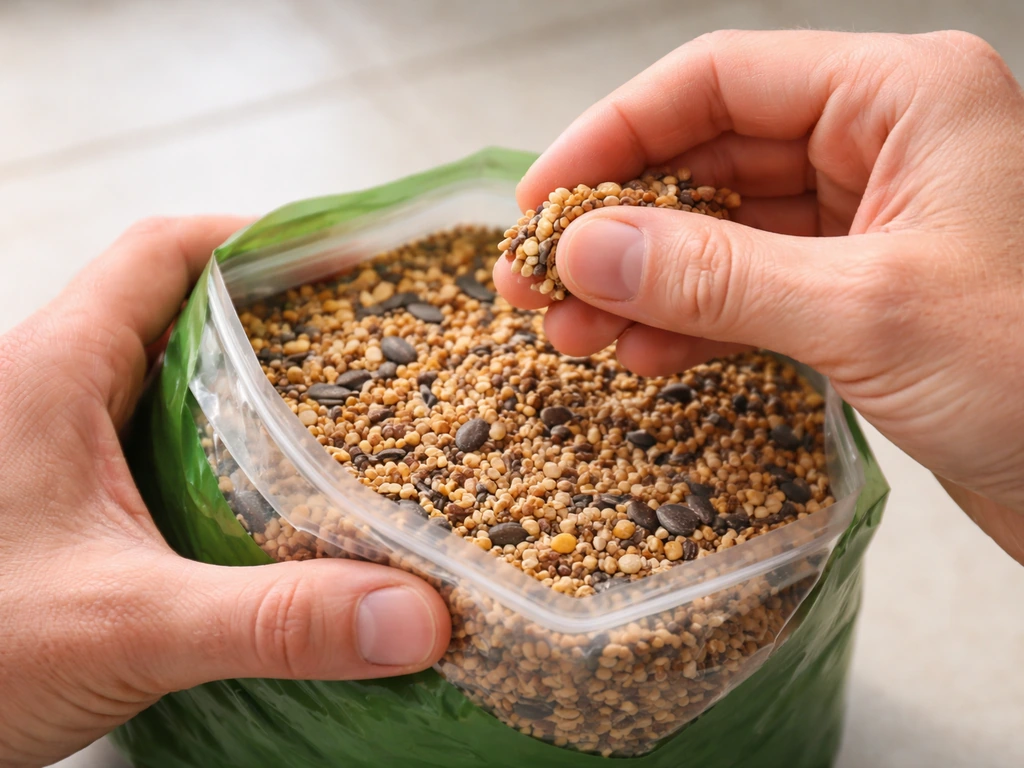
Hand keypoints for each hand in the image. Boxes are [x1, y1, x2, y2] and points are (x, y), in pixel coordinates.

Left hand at [0, 217, 449, 767]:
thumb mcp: (123, 624)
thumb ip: (271, 619)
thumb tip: (415, 614)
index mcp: (51, 373)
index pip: (163, 252)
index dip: (257, 239)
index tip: (339, 254)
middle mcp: (48, 394)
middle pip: (176, 310)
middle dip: (273, 318)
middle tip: (362, 345)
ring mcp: (51, 453)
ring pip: (165, 385)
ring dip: (246, 393)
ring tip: (334, 419)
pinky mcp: (60, 508)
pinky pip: (154, 452)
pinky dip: (218, 459)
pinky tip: (266, 505)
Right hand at [494, 30, 1023, 564]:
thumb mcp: (864, 312)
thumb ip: (714, 275)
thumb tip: (587, 247)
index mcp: (904, 98)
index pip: (719, 82)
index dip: (613, 137)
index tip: (540, 201)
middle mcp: (883, 148)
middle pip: (708, 160)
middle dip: (616, 225)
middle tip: (536, 280)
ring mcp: (868, 225)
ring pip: (721, 234)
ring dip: (640, 284)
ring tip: (570, 333)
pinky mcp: (859, 297)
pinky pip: (750, 293)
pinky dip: (689, 325)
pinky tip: (637, 356)